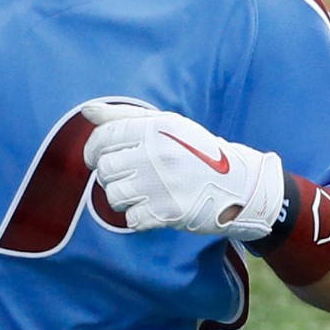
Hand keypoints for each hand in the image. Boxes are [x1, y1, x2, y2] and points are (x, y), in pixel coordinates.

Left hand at [80, 102, 283, 241]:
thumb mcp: (166, 124)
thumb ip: (124, 116)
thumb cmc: (196, 151)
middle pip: (104, 168)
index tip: (96, 158)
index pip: (103, 138)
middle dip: (110, 175)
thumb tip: (88, 110)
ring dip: (122, 197)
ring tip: (142, 193)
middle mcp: (157, 154)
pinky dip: (138, 217)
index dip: (92, 150)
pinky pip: (131, 219)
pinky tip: (154, 208)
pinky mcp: (169, 212)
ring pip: (113, 195)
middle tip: (128, 177)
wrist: (240, 184)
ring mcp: (162, 184)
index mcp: (155, 129)